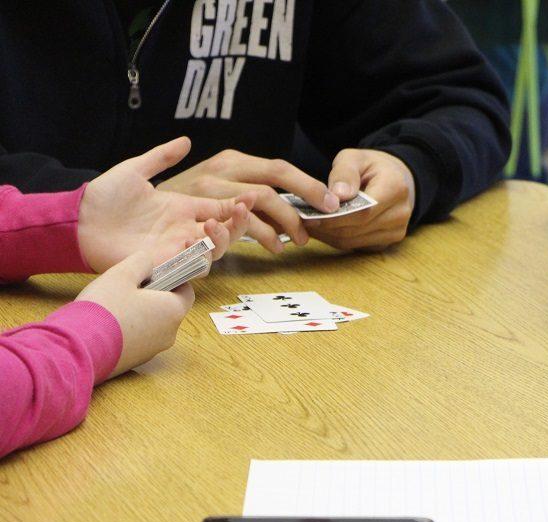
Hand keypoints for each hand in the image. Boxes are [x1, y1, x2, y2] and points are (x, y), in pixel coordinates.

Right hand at [76, 252, 193, 379]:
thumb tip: (150, 263)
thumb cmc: (104, 308)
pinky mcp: (135, 361)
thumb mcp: (122, 274)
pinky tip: (108, 324)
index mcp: (173, 311)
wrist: (78, 349)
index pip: (186, 292)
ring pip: (153, 325)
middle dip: (153, 296)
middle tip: (130, 287)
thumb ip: (142, 262)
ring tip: (115, 304)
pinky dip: (129, 330)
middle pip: (169, 309)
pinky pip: (138, 340)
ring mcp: (153, 351)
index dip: (172, 280)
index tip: (154, 274)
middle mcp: (170, 334)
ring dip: (140, 313)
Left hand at [79, 138, 254, 272]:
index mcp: (181, 208)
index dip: (238, 205)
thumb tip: (186, 141)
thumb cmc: (104, 198)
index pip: (220, 209)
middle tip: (239, 210)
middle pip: (226, 233)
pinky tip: (194, 241)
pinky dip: (200, 257)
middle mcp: (184, 230)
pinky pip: (193, 267)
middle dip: (238, 224)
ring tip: (214, 227)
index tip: (249, 197)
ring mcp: (176, 249)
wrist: (79, 221)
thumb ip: (162, 157)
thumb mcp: (135, 169)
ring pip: (215, 252)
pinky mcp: (166, 264)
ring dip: (222, 241)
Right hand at [158, 149, 339, 253]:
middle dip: (304, 198)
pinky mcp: (195, 206)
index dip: (308, 184)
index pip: (279, 169)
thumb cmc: (183, 206)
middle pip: (274, 177)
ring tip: (295, 241)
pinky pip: (236, 221)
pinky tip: (273, 247)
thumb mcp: (219, 191)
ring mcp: (208, 185)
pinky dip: (260, 234)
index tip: (331, 202)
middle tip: (321, 221)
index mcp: (233, 160)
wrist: (128, 211)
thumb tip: (292, 212)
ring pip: (258, 198)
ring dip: (283, 221)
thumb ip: (249, 196)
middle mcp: (223, 167)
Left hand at [305, 149, 415, 250]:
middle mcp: (400, 214)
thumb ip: (344, 173)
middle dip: (327, 226)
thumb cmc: (372, 167)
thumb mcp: (355, 158)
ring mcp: (396, 231)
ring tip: (308, 224)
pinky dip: (336, 239)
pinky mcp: (387, 242)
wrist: (396, 178)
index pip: (363, 211)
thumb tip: (338, 195)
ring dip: (328, 235)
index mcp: (396, 188)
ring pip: (353, 241)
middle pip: (356, 229)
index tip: (310, 213)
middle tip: (302, 219)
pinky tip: (323, 229)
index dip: (335, 216)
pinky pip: (356, 246)